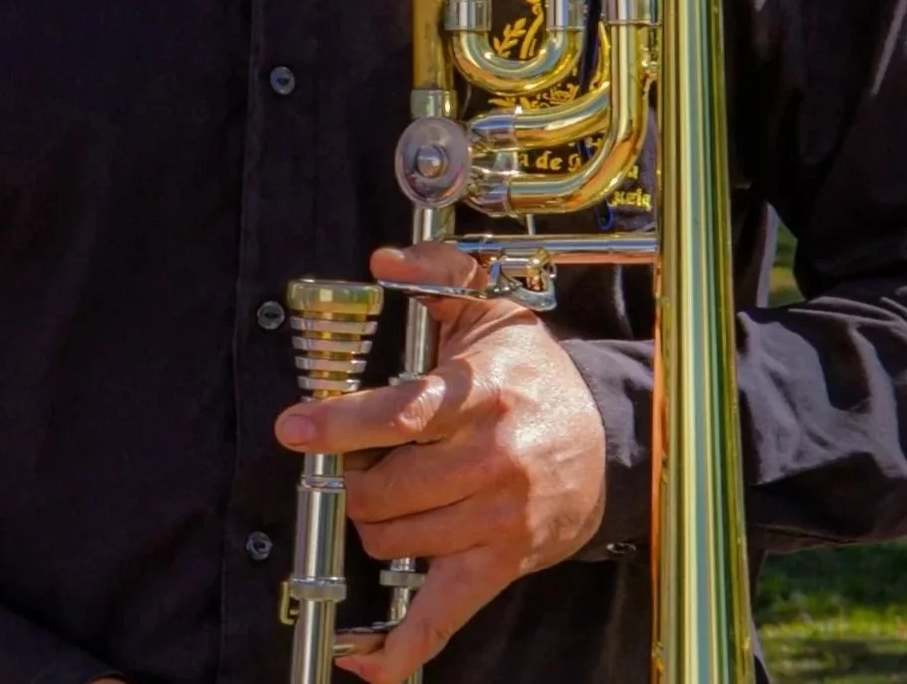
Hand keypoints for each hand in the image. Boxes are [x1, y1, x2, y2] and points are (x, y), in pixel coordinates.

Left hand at [272, 243, 608, 681]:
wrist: (610, 440)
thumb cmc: (535, 374)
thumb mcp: (492, 309)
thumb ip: (437, 272)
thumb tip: (381, 262)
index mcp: (480, 395)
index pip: (401, 413)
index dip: (341, 424)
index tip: (296, 429)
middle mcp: (489, 460)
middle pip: (385, 490)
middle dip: (355, 480)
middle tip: (360, 465)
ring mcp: (495, 519)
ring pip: (394, 541)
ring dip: (374, 524)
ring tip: (389, 497)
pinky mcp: (500, 564)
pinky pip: (442, 616)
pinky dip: (398, 646)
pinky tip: (362, 658)